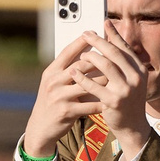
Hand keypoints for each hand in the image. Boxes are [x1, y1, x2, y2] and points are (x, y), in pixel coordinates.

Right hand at [21, 33, 103, 158]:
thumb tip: (88, 52)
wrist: (41, 127)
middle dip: (100, 60)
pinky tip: (113, 99)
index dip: (83, 42)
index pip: (68, 52)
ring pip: (88, 84)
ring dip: (104, 81)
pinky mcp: (66, 111)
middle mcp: (54, 81)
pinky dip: (102, 101)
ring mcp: (59, 96)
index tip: (97, 33)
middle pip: (81, 65)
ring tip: (118, 77)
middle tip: (115, 57)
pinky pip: (89, 104)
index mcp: (51, 71)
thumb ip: (68, 69)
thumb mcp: (55, 83)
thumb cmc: (52, 101)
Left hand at [81, 31, 151, 160]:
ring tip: (81, 54)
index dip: (114, 34)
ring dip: (91, 57)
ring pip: (106, 66)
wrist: (132, 127)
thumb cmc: (128, 101)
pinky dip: (82, 78)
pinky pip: (95, 86)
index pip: (125, 48)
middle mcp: (136, 78)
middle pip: (114, 53)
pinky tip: (73, 72)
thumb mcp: (130, 81)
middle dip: (99, 41)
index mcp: (140, 70)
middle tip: (86, 34)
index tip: (104, 22)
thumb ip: (123, 64)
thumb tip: (111, 42)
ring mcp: (126, 90)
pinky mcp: (114, 101)